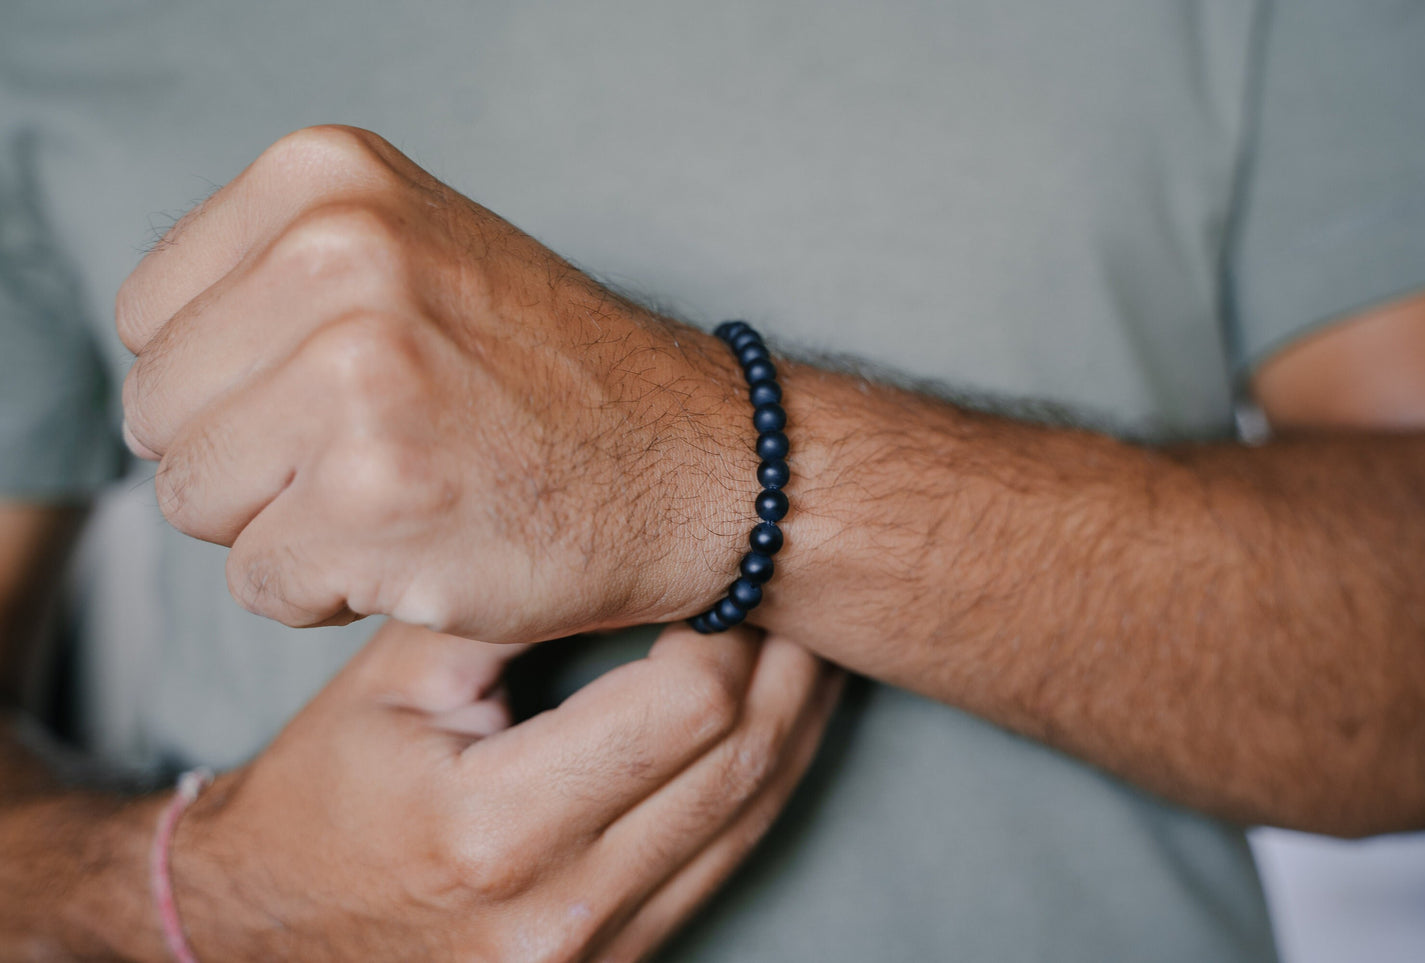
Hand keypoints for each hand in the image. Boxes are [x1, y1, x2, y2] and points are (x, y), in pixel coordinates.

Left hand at [118, 126, 755, 640]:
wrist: (701, 463)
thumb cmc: (555, 378)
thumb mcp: (415, 252)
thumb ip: (270, 280)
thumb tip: (154, 374)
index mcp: (329, 179)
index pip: (150, 317)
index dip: (230, 384)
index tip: (330, 398)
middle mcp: (335, 258)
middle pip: (161, 414)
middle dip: (249, 462)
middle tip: (374, 456)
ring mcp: (355, 381)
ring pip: (194, 504)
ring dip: (286, 527)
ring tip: (401, 496)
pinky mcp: (376, 503)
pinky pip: (258, 584)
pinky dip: (329, 592)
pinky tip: (423, 548)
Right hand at [167, 619, 840, 960]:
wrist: (273, 925)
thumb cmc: (326, 791)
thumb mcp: (394, 677)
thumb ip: (505, 599)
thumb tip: (626, 528)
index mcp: (496, 829)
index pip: (685, 709)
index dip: (726, 627)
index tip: (720, 572)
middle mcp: (562, 908)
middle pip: (742, 764)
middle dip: (787, 664)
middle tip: (794, 584)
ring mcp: (599, 951)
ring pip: (755, 817)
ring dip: (795, 720)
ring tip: (805, 639)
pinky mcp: (620, 959)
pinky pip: (726, 858)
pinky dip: (762, 779)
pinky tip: (776, 717)